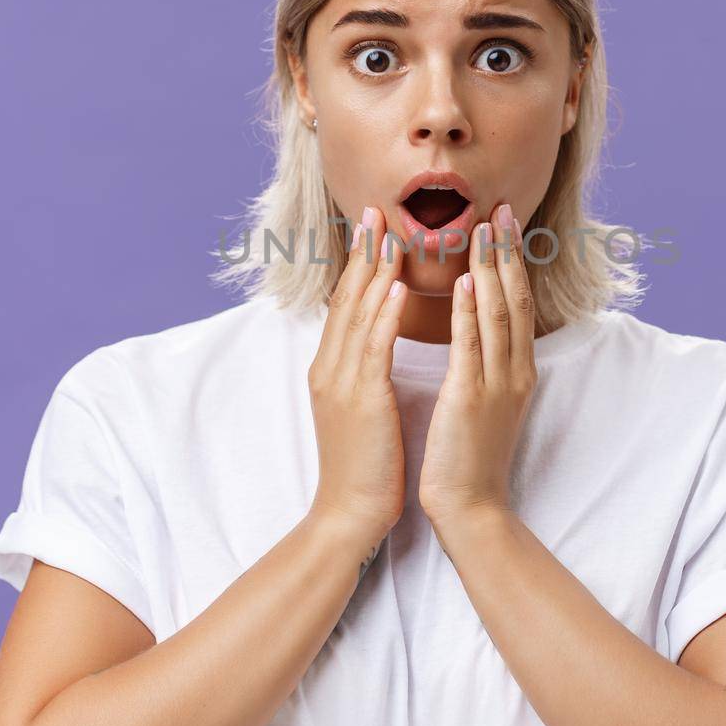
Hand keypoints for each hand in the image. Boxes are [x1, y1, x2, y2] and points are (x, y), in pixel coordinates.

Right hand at [307, 206, 409, 545]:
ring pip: (358, 315)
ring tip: (390, 233)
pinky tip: (395, 287)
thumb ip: (364, 371)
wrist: (348, 515)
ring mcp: (341, 383)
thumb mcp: (359, 408)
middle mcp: (330, 368)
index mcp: (331, 369)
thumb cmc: (364, 465)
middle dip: (362, 252)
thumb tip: (378, 339)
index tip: (372, 227)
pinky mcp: (360, 401)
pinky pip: (372, 349)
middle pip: (346, 298)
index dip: (358, 263)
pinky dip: (383, 314)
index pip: (345, 304)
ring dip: (375, 271)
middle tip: (375, 210)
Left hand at [418, 202, 536, 527]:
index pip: (519, 304)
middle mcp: (515, 371)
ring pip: (499, 313)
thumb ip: (487, 364)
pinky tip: (468, 280)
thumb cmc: (469, 457)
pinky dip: (471, 310)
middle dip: (508, 251)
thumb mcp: (485, 401)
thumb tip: (478, 326)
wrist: (471, 507)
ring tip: (484, 227)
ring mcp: (497, 384)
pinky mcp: (473, 398)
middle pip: (516, 299)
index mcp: (518, 371)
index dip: (513, 262)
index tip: (503, 223)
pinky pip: (473, 345)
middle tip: (501, 208)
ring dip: (492, 267)